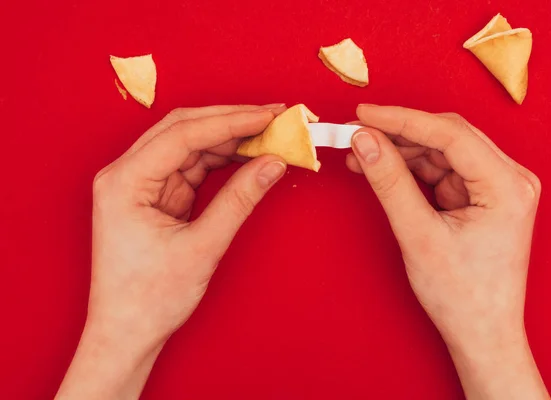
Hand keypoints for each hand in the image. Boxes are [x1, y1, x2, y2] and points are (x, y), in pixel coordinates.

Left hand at [56, 104, 287, 398]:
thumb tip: (271, 164)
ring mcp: (141, 183)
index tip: (268, 115)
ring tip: (268, 135)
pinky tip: (248, 156)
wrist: (127, 332)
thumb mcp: (201, 248)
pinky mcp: (156, 195)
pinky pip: (192, 166)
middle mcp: (127, 174)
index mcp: (124, 182)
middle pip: (183, 129)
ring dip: (229, 138)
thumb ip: (238, 200)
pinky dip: (222, 160)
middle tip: (273, 116)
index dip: (230, 121)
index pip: (183, 134)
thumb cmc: (149, 298)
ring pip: (190, 144)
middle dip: (230, 121)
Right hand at [347, 105, 548, 399]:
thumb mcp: (418, 235)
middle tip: (358, 132)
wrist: (480, 333)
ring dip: (402, 151)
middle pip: (449, 137)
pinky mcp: (481, 197)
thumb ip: (390, 182)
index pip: (450, 134)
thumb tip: (365, 140)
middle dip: (400, 134)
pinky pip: (442, 171)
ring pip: (442, 152)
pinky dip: (411, 169)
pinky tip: (382, 167)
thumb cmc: (461, 295)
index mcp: (507, 186)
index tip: (364, 114)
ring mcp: (497, 187)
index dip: (402, 120)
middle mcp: (510, 179)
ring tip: (361, 153)